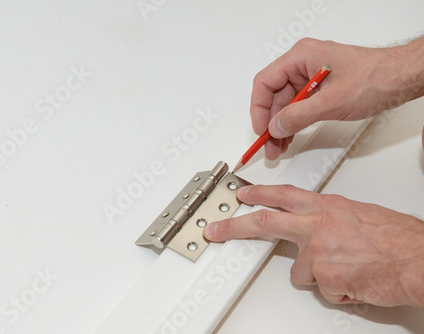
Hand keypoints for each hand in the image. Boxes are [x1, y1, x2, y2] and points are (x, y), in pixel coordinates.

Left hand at [204, 184, 423, 307]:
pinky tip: (353, 280)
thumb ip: (330, 220)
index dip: (259, 193)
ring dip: (318, 274)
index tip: (241, 194)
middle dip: (235, 226)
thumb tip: (318, 229)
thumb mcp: (358, 215)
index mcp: (326, 207)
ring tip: (347, 268)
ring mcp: (316, 251)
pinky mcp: (322, 276)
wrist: (417, 260)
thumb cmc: (396, 238)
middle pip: (264, 223)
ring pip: (299, 270)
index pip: (283, 195)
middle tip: (216, 230)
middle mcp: (316, 225)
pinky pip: (320, 288)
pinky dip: (335, 288)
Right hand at [252, 37, 423, 159]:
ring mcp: (310, 77)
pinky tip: (290, 137)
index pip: (265, 82)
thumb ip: (298, 116)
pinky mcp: (319, 89)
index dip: (259, 108)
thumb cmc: (374, 78)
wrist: (400, 80)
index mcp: (301, 57)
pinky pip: (298, 107)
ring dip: (281, 126)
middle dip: (271, 122)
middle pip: (274, 96)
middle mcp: (303, 64)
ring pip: (285, 104)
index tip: (261, 129)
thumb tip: (275, 127)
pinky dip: (293, 123)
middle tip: (269, 145)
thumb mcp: (331, 102)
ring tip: (278, 147)